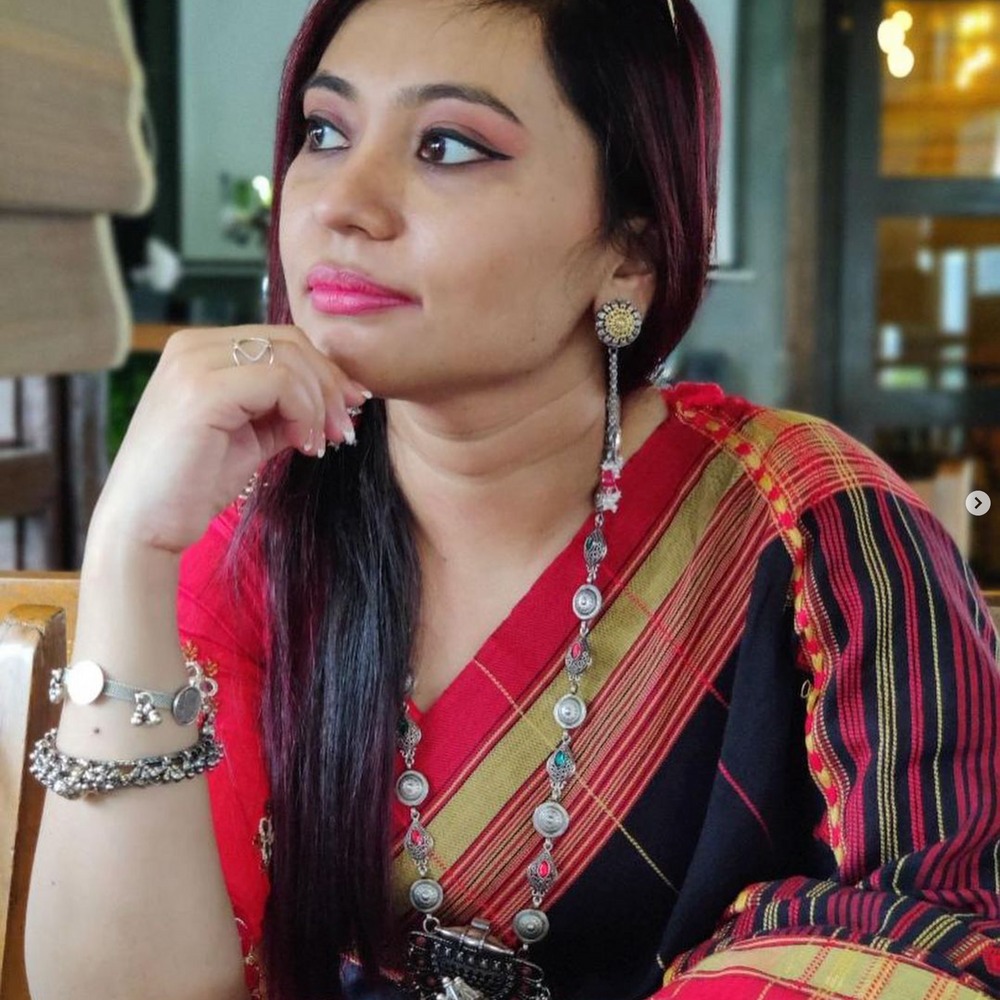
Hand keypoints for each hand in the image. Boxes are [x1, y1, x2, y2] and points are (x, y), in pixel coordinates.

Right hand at [90, 324, 369, 554]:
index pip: (281, 340)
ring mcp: (194, 364)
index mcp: (200, 350)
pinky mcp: (202, 390)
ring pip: (290, 360)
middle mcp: (192, 346)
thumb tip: (337, 398)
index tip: (348, 410)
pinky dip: (304, 413)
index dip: (324, 372)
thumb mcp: (252, 435)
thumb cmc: (194, 484)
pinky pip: (280, 382)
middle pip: (290, 342)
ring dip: (320, 404)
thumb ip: (285, 409)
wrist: (146, 526)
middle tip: (345, 429)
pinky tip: (303, 445)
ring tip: (322, 443)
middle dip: (330, 385)